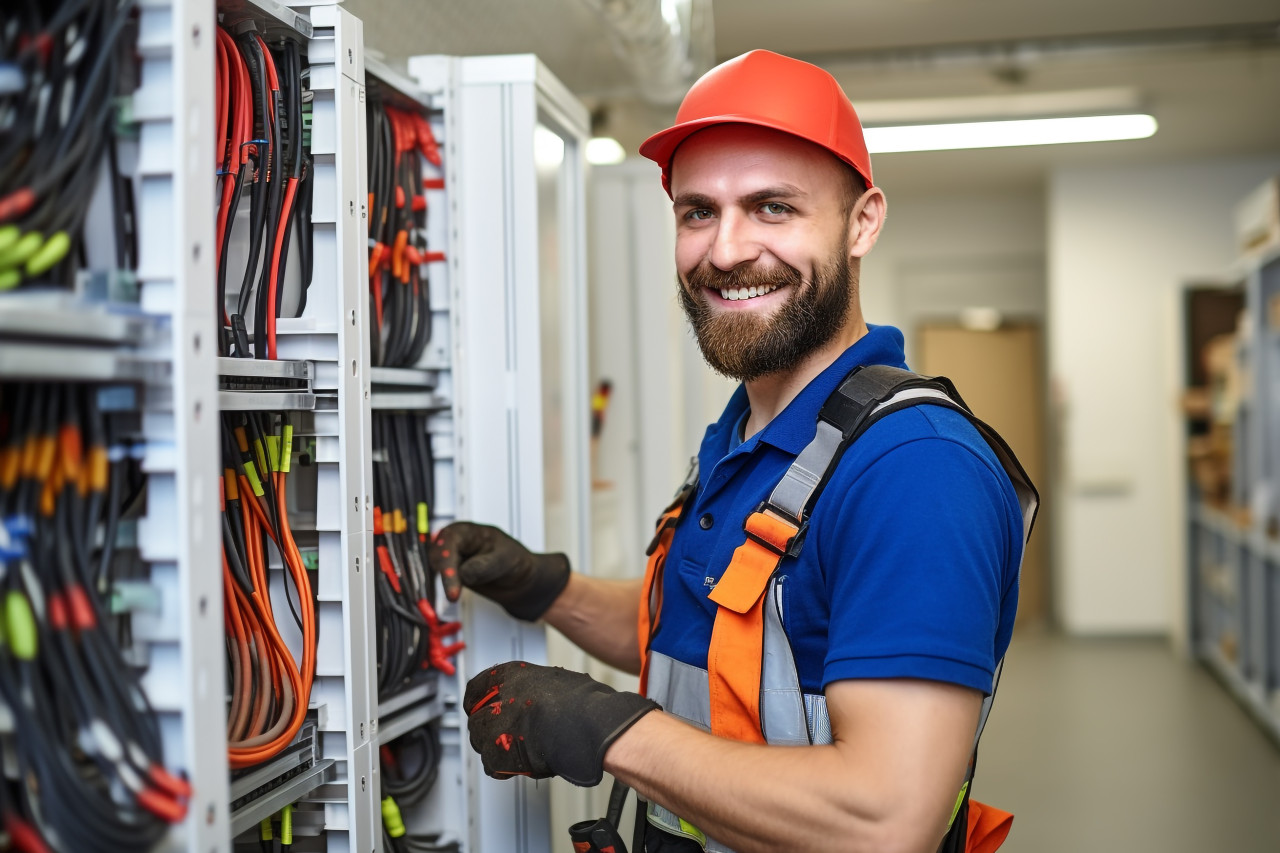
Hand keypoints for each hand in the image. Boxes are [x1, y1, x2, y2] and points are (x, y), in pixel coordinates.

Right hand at [429, 522, 569, 620]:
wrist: (520, 581)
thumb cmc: (515, 561)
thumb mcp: (503, 560)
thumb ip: (482, 566)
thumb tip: (461, 573)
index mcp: (468, 531)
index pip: (450, 541)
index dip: (448, 560)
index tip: (451, 578)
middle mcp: (457, 543)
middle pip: (438, 554)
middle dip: (444, 573)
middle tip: (453, 594)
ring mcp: (453, 559)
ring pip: (437, 569)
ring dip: (445, 581)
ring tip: (457, 593)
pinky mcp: (452, 574)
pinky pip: (442, 581)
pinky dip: (446, 587)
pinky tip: (455, 594)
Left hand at [464, 661, 657, 786]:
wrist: (595, 725)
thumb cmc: (587, 704)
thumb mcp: (554, 681)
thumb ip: (532, 690)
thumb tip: (528, 702)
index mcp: (513, 673)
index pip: (476, 688)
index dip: (476, 703)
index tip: (478, 710)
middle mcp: (502, 696)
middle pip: (476, 718)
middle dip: (484, 730)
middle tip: (498, 737)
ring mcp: (500, 723)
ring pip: (480, 741)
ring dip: (492, 749)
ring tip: (511, 752)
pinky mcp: (503, 751)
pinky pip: (491, 764)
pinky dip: (501, 768)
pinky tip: (515, 766)